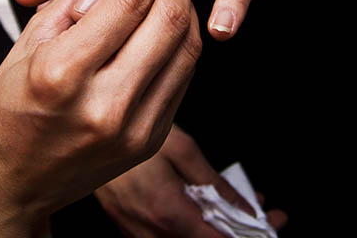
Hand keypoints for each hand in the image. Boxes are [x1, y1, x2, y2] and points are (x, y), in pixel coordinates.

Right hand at [0, 0, 201, 237]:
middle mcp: (104, 104)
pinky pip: (182, 79)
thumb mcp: (28, 43)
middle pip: (167, 21)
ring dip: (185, 11)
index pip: (127, 1)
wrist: (11, 182)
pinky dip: (181, 46)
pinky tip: (167, 30)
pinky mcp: (150, 141)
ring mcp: (133, 128)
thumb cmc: (9, 111)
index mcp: (63, 73)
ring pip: (185, 49)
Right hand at [96, 125, 287, 236]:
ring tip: (234, 206)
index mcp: (168, 213)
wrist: (84, 131)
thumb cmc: (126, 129)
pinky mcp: (127, 225)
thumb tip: (245, 206)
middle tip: (260, 213)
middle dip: (238, 232)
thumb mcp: (181, 149)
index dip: (251, 236)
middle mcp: (150, 231)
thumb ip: (214, 183)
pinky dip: (191, 225)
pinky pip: (165, 235)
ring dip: (215, 229)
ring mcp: (136, 231)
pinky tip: (202, 205)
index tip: (272, 223)